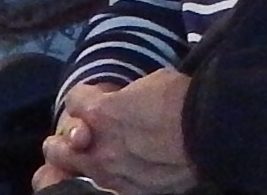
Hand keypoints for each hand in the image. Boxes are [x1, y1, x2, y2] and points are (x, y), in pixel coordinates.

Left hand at [39, 71, 194, 193]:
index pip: (74, 101)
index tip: (98, 98)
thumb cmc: (183, 100)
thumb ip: (128, 95)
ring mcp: (109, 175)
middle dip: (65, 139)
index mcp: (100, 112)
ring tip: (83, 161)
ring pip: (67, 175)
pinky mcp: (125, 192)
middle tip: (79, 137)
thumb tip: (127, 101)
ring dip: (73, 164)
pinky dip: (100, 181)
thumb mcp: (152, 82)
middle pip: (56, 146)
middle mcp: (96, 147)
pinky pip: (97, 189)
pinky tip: (108, 176)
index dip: (86, 97)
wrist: (210, 133)